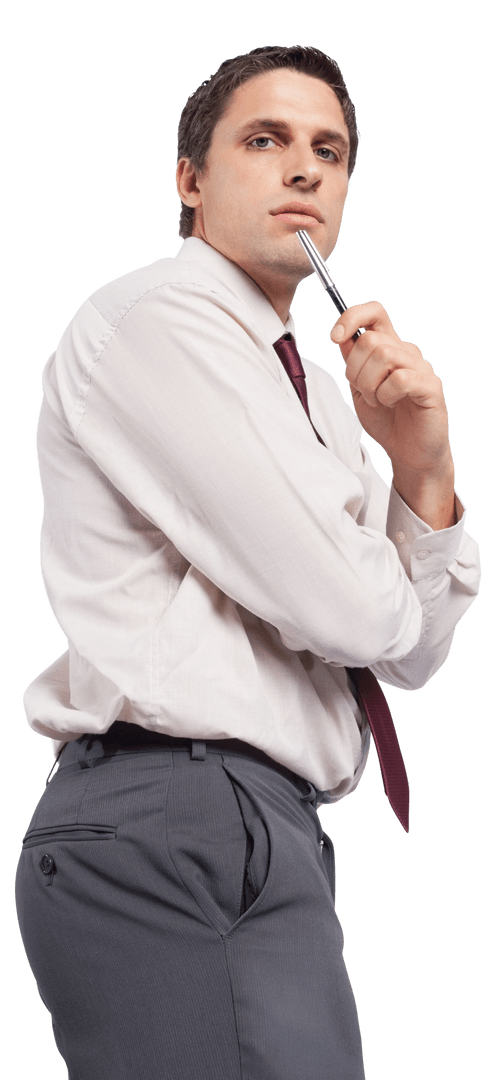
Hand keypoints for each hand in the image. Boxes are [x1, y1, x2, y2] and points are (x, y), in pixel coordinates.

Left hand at [330, 301, 456, 528]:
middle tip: (363, 391)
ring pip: (384, 355)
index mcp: (389, 348)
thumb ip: (352, 362)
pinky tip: (390, 404)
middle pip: (371, 339)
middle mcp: (406, 352)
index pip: (374, 313)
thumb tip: (341, 334)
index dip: (352, 317)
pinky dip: (386, 394)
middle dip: (355, 369)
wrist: (408, 452)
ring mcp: (421, 367)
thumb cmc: (387, 421)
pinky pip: (400, 378)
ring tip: (377, 400)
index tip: (335, 337)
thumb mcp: (359, 388)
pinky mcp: (431, 386)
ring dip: (370, 383)